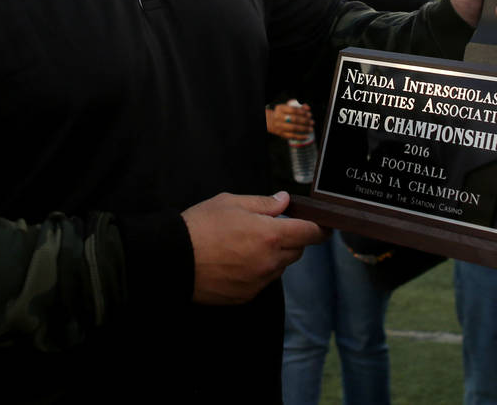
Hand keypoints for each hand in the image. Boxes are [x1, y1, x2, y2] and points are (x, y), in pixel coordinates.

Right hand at [182, 192, 325, 304]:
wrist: (173, 258)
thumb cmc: (200, 225)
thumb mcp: (231, 202)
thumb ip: (263, 203)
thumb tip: (283, 201)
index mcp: (270, 235)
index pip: (309, 233)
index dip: (319, 228)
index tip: (322, 226)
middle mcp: (270, 262)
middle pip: (296, 252)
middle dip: (290, 239)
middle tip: (268, 228)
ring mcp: (258, 282)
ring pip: (279, 267)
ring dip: (272, 256)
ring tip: (244, 244)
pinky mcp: (246, 296)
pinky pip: (261, 282)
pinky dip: (256, 271)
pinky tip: (234, 261)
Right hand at [265, 101, 313, 142]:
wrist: (270, 121)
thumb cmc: (282, 113)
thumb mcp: (287, 107)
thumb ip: (298, 106)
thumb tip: (308, 108)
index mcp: (280, 109)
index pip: (293, 110)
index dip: (302, 112)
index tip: (309, 114)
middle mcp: (279, 117)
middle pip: (294, 119)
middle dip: (305, 121)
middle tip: (312, 122)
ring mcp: (280, 126)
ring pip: (293, 128)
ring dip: (304, 129)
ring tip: (311, 129)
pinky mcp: (281, 134)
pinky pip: (292, 136)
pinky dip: (300, 137)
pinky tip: (307, 136)